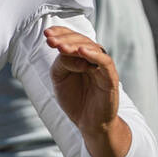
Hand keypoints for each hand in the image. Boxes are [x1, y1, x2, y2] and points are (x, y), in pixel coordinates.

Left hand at [45, 26, 130, 156]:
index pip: (72, 37)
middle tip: (51, 41)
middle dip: (64, 38)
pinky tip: (81, 51)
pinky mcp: (110, 78)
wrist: (89, 124)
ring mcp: (102, 67)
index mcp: (80, 56)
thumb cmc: (75, 100)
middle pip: (81, 40)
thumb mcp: (60, 79)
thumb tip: (66, 52)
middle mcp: (93, 58)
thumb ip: (60, 63)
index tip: (46, 33)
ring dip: (75, 45)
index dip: (61, 32)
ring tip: (61, 47)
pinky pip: (104, 62)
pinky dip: (94, 54)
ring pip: (92, 47)